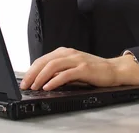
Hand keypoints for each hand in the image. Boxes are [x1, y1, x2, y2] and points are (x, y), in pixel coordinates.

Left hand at [19, 47, 138, 90]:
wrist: (113, 70)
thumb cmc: (93, 70)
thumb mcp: (72, 68)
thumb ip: (59, 70)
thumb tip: (42, 79)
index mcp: (64, 52)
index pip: (42, 59)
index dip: (31, 70)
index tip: (24, 81)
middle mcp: (69, 53)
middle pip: (45, 61)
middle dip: (32, 74)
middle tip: (25, 85)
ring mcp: (76, 60)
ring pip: (53, 66)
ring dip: (41, 77)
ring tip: (34, 87)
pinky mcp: (84, 68)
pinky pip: (66, 74)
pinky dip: (55, 80)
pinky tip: (48, 87)